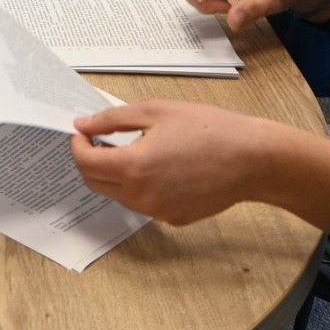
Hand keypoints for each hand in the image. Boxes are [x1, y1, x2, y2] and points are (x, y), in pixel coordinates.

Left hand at [68, 100, 329, 231]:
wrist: (252, 159)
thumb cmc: (209, 129)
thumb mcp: (156, 111)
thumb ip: (113, 119)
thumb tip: (84, 126)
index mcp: (134, 167)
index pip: (86, 164)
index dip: (78, 146)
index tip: (82, 133)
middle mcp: (142, 197)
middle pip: (96, 184)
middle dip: (90, 161)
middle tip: (99, 139)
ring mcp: (158, 212)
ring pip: (118, 196)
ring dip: (114, 174)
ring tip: (132, 149)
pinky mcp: (174, 218)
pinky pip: (143, 204)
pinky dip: (138, 186)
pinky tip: (158, 166)